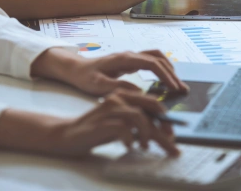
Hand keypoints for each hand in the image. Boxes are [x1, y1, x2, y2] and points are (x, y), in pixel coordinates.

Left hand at [31, 48, 188, 95]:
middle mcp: (130, 54)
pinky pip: (151, 60)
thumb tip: (139, 93)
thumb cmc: (85, 78)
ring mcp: (130, 56)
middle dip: (172, 73)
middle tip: (182, 89)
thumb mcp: (98, 86)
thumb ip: (117, 88)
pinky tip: (164, 80)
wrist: (76, 69)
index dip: (165, 75)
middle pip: (158, 59)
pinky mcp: (130, 60)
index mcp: (124, 59)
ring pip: (156, 56)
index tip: (174, 88)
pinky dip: (162, 67)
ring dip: (169, 68)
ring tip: (177, 84)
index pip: (152, 63)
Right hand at [50, 89, 179, 155]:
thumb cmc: (98, 129)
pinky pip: (124, 129)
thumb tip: (163, 132)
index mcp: (125, 95)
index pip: (152, 103)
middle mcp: (119, 98)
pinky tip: (128, 146)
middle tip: (171, 145)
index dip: (166, 119)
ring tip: (144, 146)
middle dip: (164, 129)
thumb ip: (138, 122)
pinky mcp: (102, 122)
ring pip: (140, 118)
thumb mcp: (121, 124)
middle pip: (151, 109)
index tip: (171, 134)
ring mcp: (110, 108)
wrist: (68, 134)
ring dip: (148, 134)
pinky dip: (130, 139)